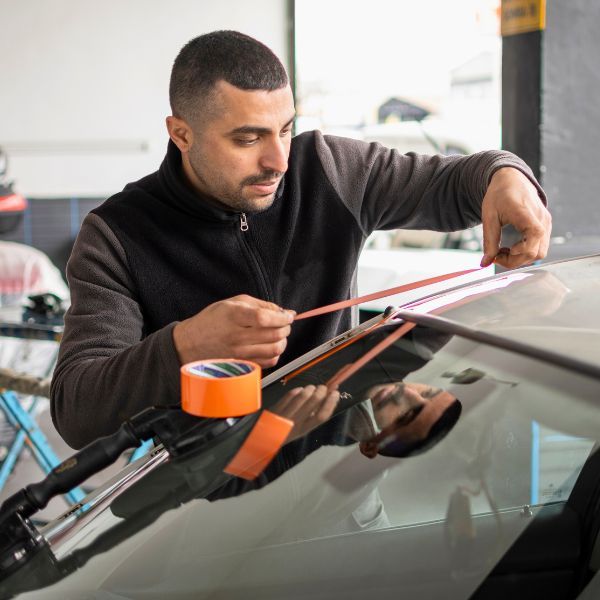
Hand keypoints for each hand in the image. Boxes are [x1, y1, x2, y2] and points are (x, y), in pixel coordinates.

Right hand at [172, 294, 294, 367]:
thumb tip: (282, 311)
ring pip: (274, 350)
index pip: (265, 318)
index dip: (282, 317)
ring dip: (282, 341)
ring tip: (279, 335)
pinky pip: (267, 362)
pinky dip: (275, 354)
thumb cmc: (212, 320)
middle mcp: (236, 336)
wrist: (191, 343)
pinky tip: (270, 346)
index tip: (288, 315)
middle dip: (285, 328)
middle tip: (284, 324)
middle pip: (273, 335)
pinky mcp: (241, 364)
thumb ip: (260, 305)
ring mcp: (239, 353)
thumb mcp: (233, 302)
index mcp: (233, 316)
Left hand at [272, 384, 339, 441]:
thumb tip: (331, 395)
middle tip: (323, 387)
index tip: (336, 393)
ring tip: (312, 388)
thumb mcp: (304, 427)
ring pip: (301, 396)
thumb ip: (315, 414)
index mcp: (304, 430)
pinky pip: (290, 394)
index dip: (330, 403)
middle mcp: (295, 423)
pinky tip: (300, 390)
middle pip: (313, 402)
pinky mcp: (276, 407)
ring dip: (310, 388)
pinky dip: (297, 390)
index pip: (322, 416)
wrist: (266, 436)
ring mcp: (284, 414)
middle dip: (321, 391)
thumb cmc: (289, 430)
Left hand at [480, 167, 551, 268]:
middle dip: (516, 260)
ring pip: (541, 252)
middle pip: (538, 251)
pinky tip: (512, 248)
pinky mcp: (546, 226)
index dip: (521, 250)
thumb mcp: (489, 217)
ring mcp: (546, 223)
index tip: (502, 252)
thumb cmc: (499, 195)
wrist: (512, 180)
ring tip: (503, 251)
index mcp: (526, 212)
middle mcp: (541, 218)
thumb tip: (485, 263)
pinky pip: (540, 247)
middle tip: (496, 256)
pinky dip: (526, 253)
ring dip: (521, 258)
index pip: (535, 235)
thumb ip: (489, 241)